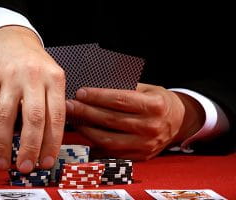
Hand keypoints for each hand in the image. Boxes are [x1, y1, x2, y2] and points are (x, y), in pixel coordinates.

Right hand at [0, 26, 65, 171]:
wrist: (11, 38)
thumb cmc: (34, 64)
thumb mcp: (51, 78)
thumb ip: (52, 105)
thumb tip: (49, 142)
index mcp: (55, 79)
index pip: (57, 116)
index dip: (52, 142)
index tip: (47, 161)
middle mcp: (34, 77)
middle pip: (35, 118)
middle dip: (32, 147)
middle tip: (28, 166)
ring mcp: (11, 77)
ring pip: (9, 116)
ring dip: (7, 144)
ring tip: (6, 162)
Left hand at [66, 83, 203, 159]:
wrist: (179, 122)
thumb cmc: (159, 102)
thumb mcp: (147, 89)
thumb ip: (124, 90)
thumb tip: (94, 91)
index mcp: (154, 106)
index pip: (119, 100)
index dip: (97, 97)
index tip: (80, 93)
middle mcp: (151, 127)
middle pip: (111, 120)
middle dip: (86, 112)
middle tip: (70, 106)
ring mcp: (146, 145)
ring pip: (108, 140)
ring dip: (87, 130)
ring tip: (74, 121)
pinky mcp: (140, 157)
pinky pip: (112, 153)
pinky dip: (96, 145)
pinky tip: (85, 135)